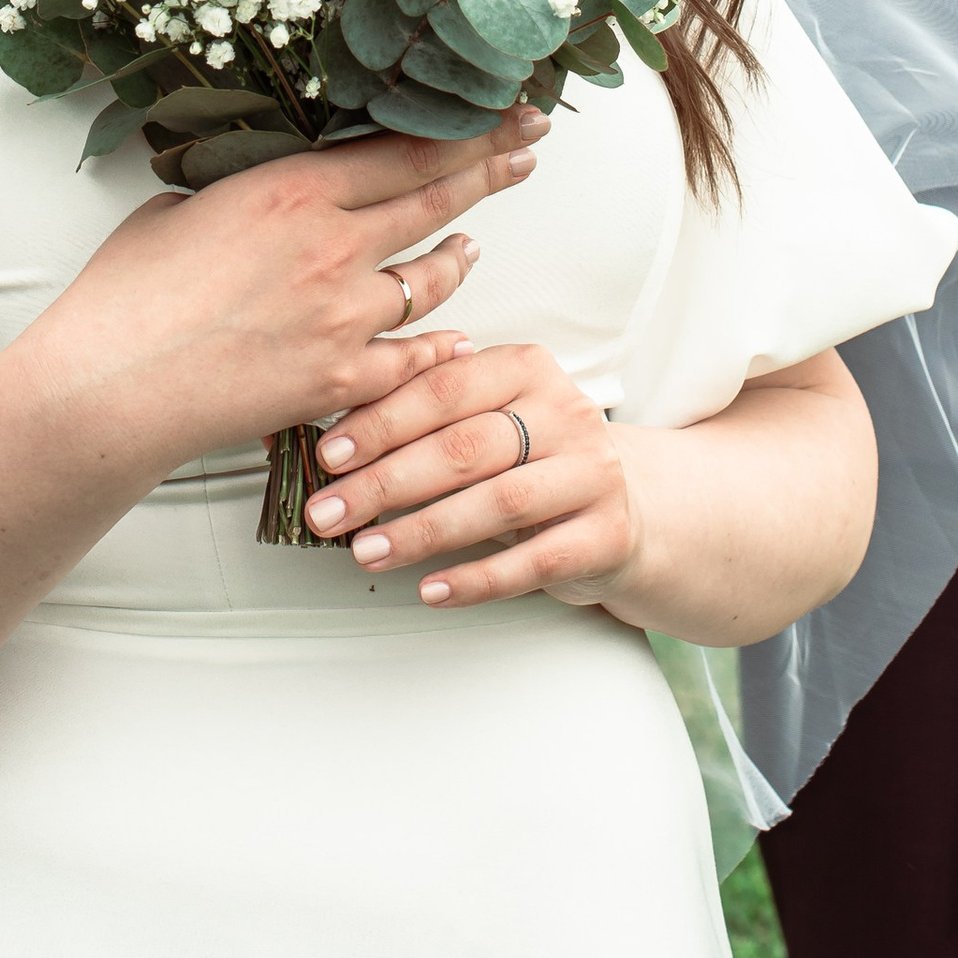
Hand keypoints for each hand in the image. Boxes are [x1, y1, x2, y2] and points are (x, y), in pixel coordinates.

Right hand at [35, 111, 549, 470]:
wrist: (110, 385)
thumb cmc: (126, 293)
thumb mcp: (182, 206)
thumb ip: (242, 189)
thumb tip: (266, 186)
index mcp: (292, 189)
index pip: (406, 148)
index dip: (470, 130)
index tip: (510, 111)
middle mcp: (332, 247)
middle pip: (434, 199)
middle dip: (491, 170)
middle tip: (531, 148)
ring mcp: (342, 318)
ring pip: (431, 280)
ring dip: (458, 258)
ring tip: (473, 243)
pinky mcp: (337, 379)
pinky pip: (410, 356)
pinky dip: (436, 342)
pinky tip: (453, 333)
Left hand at [300, 338, 638, 608]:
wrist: (628, 505)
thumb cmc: (534, 461)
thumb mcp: (488, 422)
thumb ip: (427, 417)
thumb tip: (333, 438)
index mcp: (526, 369)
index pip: (443, 388)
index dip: (380, 423)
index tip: (330, 455)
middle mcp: (565, 412)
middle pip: (463, 446)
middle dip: (386, 482)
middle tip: (331, 511)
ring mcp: (591, 473)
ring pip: (498, 501)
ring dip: (423, 531)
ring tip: (368, 552)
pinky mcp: (606, 533)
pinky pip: (534, 561)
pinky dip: (477, 580)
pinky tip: (432, 589)